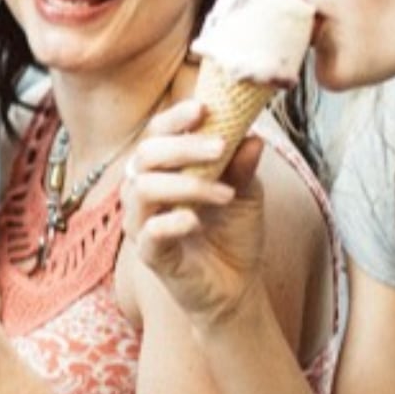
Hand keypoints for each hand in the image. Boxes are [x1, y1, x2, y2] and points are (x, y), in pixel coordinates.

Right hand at [121, 100, 266, 331]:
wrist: (236, 286)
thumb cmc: (232, 233)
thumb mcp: (246, 192)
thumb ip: (242, 166)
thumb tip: (252, 136)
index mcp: (164, 169)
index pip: (157, 133)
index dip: (174, 118)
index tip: (202, 108)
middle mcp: (145, 190)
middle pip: (145, 154)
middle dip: (182, 147)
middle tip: (219, 147)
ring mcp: (143, 222)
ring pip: (144, 189)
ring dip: (186, 185)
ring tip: (226, 193)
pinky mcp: (149, 254)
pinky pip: (148, 231)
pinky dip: (171, 221)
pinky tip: (195, 220)